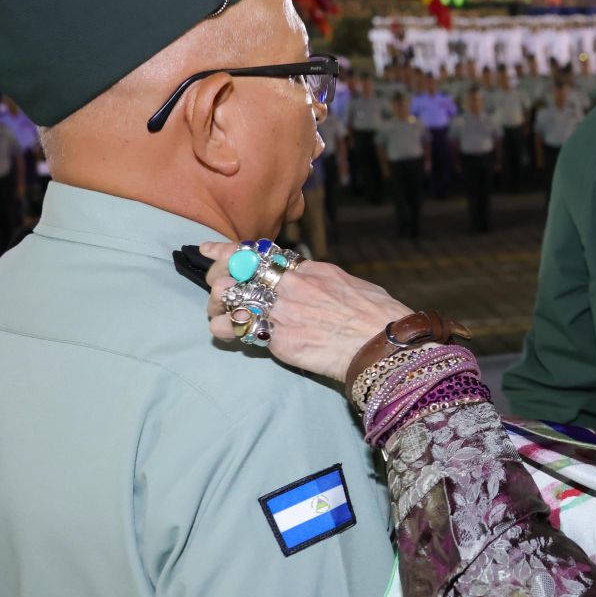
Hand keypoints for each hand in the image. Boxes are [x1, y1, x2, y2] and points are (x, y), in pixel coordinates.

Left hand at [201, 242, 411, 381]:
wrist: (385, 346)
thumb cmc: (379, 318)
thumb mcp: (352, 286)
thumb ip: (324, 281)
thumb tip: (314, 281)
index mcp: (309, 271)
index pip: (258, 252)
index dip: (228, 250)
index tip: (209, 250)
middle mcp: (291, 286)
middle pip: (236, 271)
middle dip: (219, 279)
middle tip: (219, 292)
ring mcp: (284, 311)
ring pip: (229, 297)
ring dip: (219, 305)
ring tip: (220, 313)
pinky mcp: (280, 340)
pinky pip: (237, 329)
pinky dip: (225, 329)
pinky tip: (224, 331)